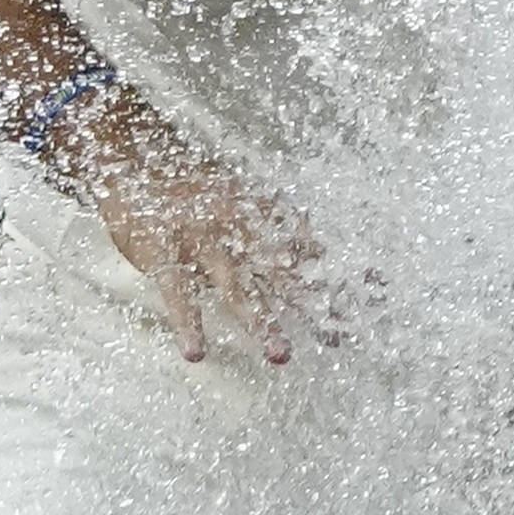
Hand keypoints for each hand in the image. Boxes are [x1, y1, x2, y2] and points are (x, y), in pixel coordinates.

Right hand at [63, 101, 325, 364]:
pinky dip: (186, 322)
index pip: (310, 251)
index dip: (341, 272)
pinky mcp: (162, 252)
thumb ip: (277, 224)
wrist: (135, 159)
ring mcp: (200, 241)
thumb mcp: (241, 200)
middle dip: (314, 304)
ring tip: (281, 355)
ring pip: (235, 287)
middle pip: (283, 274)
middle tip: (345, 336)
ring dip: (260, 320)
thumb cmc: (193, 190)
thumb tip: (320, 247)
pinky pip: (176, 292)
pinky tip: (196, 352)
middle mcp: (238, 228)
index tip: (378, 295)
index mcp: (259, 217)